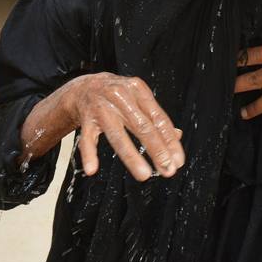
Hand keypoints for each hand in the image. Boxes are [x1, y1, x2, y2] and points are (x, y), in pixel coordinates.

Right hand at [59, 73, 184, 180]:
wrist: (83, 87)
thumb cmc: (118, 97)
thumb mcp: (138, 99)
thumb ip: (156, 116)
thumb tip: (177, 136)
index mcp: (137, 89)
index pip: (158, 118)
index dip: (170, 140)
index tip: (178, 160)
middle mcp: (120, 96)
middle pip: (141, 126)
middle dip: (157, 150)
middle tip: (167, 170)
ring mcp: (101, 107)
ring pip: (117, 134)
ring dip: (132, 156)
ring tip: (144, 174)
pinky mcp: (86, 118)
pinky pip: (87, 139)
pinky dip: (89, 154)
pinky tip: (92, 169)